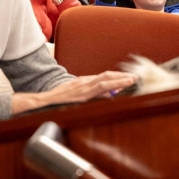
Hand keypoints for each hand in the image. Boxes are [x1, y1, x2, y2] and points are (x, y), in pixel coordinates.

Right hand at [11, 71, 137, 113]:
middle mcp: (84, 83)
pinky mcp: (80, 96)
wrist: (43, 101)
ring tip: (131, 80)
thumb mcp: (74, 92)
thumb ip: (88, 93)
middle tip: (135, 77)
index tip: (128, 78)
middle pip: (106, 76)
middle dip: (121, 76)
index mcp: (83, 82)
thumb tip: (105, 95)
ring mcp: (82, 89)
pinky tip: (116, 90)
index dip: (116, 77)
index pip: (103, 77)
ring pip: (103, 82)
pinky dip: (107, 89)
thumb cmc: (58, 99)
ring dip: (118, 80)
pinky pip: (96, 90)